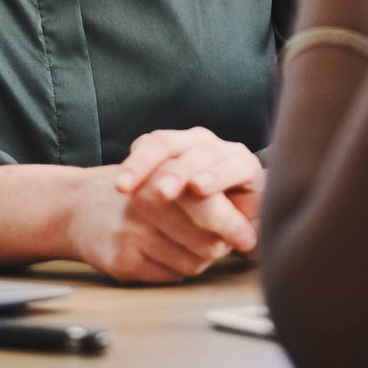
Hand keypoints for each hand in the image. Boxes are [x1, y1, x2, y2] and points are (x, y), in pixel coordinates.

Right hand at [64, 155, 254, 283]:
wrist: (76, 206)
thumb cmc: (133, 192)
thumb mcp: (166, 175)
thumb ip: (203, 192)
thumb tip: (248, 227)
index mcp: (162, 175)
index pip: (210, 205)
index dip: (233, 224)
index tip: (246, 237)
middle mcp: (146, 203)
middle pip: (208, 242)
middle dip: (218, 246)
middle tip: (218, 242)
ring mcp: (132, 234)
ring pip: (192, 264)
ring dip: (197, 260)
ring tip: (188, 246)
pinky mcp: (122, 261)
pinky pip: (169, 276)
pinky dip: (175, 270)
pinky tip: (164, 255)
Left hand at [113, 126, 263, 256]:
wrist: (246, 226)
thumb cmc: (202, 216)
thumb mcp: (173, 208)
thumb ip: (153, 196)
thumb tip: (123, 193)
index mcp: (177, 146)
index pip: (149, 145)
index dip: (134, 164)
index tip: (119, 188)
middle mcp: (199, 142)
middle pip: (167, 144)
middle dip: (149, 166)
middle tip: (133, 190)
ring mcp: (224, 150)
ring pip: (198, 153)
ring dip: (180, 173)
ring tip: (164, 192)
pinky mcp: (249, 166)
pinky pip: (233, 167)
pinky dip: (216, 176)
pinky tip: (200, 188)